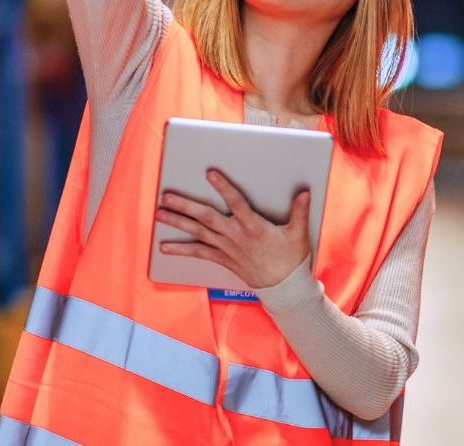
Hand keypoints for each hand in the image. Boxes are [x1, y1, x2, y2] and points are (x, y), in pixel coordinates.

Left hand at [155, 170, 311, 288]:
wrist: (283, 289)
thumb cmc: (291, 260)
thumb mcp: (298, 234)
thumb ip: (299, 211)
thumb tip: (304, 192)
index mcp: (253, 226)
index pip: (235, 202)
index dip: (223, 187)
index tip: (209, 173)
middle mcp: (235, 236)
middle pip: (206, 217)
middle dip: (185, 205)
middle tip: (166, 196)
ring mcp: (226, 248)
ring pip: (198, 232)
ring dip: (177, 222)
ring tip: (159, 213)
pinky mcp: (223, 259)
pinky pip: (198, 253)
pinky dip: (181, 249)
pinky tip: (164, 246)